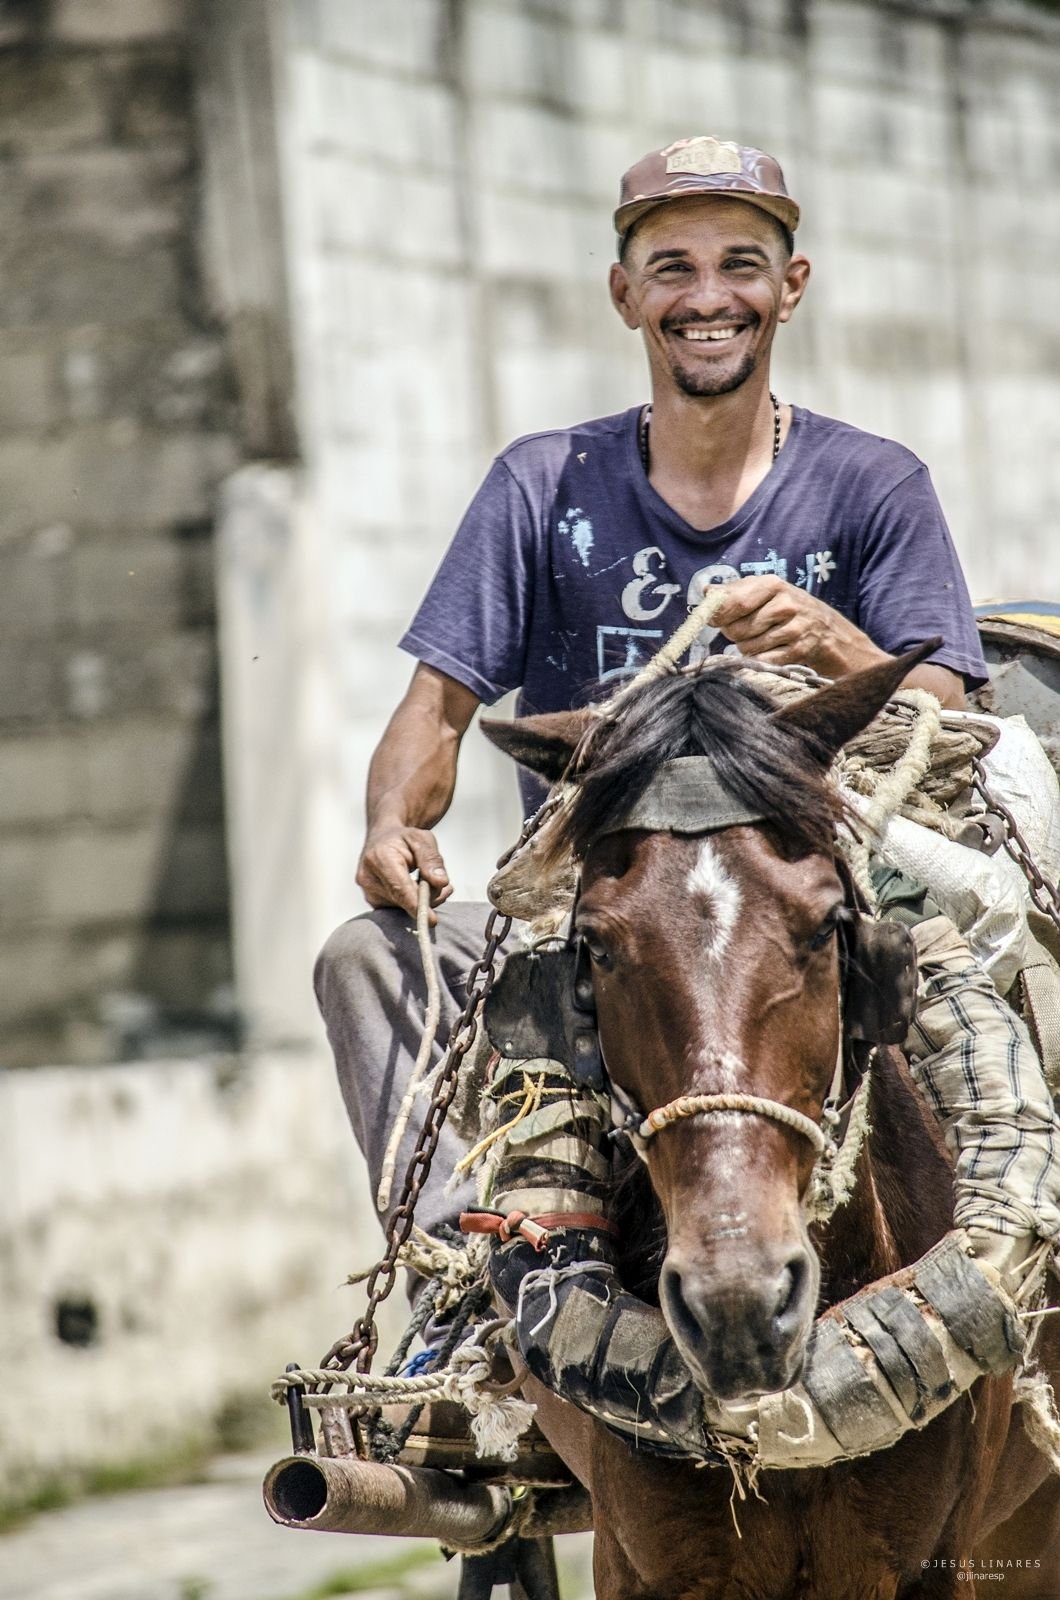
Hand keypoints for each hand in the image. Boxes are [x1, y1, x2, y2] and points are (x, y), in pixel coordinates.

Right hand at [357, 825, 452, 919]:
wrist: (382, 840)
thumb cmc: (403, 839)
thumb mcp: (422, 839)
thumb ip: (432, 859)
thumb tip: (440, 882)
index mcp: (379, 858)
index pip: (400, 888)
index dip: (417, 905)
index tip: (432, 920)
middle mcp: (369, 878)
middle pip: (404, 900)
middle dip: (428, 897)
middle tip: (443, 885)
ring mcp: (369, 893)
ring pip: (404, 907)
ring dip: (422, 899)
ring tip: (427, 879)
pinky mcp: (374, 903)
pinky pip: (400, 909)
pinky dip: (413, 902)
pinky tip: (416, 887)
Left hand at [708, 576, 886, 677]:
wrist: (828, 630)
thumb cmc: (787, 608)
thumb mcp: (765, 592)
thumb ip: (734, 591)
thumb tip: (706, 592)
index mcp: (773, 584)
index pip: (733, 602)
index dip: (717, 615)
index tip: (713, 620)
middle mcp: (785, 604)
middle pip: (736, 629)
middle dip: (733, 634)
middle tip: (745, 630)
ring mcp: (794, 628)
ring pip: (747, 647)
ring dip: (747, 647)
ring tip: (761, 639)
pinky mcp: (799, 650)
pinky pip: (762, 660)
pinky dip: (760, 659)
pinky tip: (770, 651)